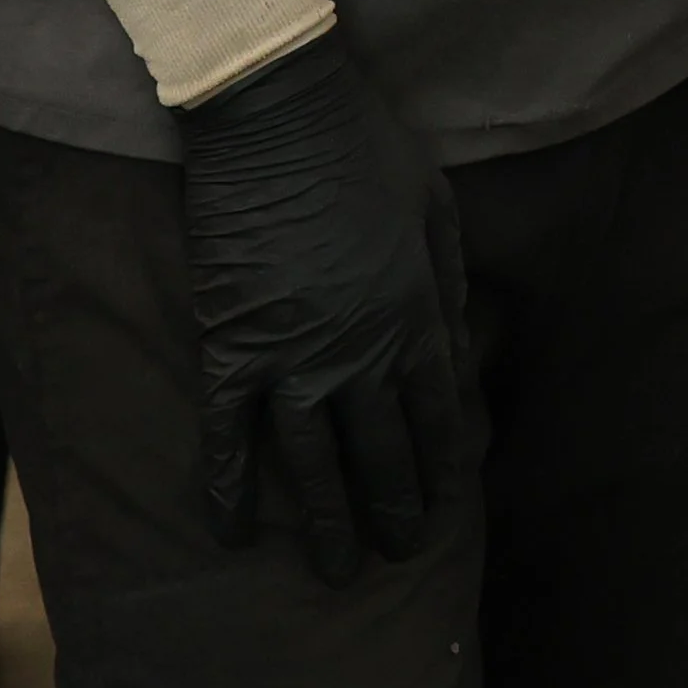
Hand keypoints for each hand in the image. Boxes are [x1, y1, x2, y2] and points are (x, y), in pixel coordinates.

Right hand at [179, 38, 470, 584]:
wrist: (275, 114)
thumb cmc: (363, 148)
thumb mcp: (436, 210)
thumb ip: (448, 286)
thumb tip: (460, 349)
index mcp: (417, 321)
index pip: (438, 421)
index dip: (441, 471)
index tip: (443, 505)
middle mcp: (361, 357)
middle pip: (382, 457)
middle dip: (395, 514)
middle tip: (397, 555)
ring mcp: (292, 361)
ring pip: (313, 466)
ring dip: (327, 525)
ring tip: (337, 573)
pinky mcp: (230, 351)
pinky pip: (228, 438)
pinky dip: (228, 490)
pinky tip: (231, 535)